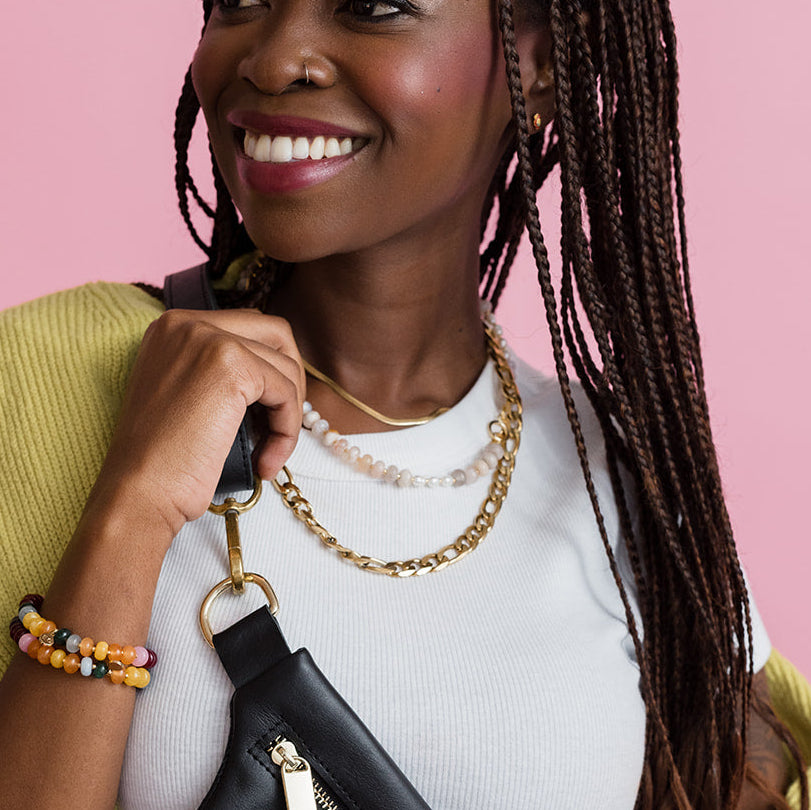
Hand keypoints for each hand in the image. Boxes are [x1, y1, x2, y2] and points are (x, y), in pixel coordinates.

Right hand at [94, 308, 304, 536]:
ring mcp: (209, 339)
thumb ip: (220, 375)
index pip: (249, 328)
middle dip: (291, 379)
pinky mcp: (232, 366)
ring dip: (288, 415)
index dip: (270, 371)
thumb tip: (277, 375)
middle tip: (282, 424)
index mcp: (173, 328)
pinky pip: (286, 392)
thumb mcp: (187, 397)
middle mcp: (187, 324)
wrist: (139, 493)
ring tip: (268, 454)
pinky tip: (266, 461)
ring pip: (285, 366)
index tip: (267, 413)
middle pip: (275, 333)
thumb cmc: (163, 461)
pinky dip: (286, 430)